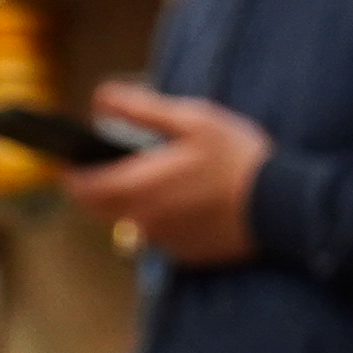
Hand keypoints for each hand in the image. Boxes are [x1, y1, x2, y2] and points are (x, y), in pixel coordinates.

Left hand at [65, 85, 267, 266]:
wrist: (282, 207)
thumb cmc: (237, 158)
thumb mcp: (191, 119)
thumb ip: (140, 109)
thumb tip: (100, 99)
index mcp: (138, 187)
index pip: (80, 187)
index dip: (70, 171)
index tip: (70, 157)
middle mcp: (142, 221)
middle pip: (98, 208)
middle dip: (95, 186)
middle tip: (110, 162)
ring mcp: (163, 241)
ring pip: (128, 221)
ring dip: (130, 200)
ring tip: (159, 175)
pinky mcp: (184, 254)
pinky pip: (157, 234)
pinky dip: (160, 216)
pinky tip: (187, 198)